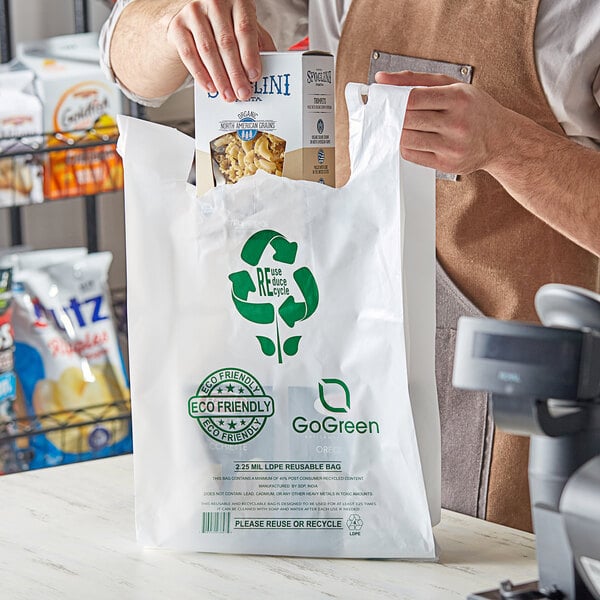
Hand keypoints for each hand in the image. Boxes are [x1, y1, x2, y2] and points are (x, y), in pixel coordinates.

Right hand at [166, 0, 275, 101]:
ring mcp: (193, 12)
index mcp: (237, 0)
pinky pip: (189, 55)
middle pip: (226, 43)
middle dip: (236, 73)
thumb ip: (258, 44)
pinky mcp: (177, 26)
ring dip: (219, 78)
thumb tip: (270, 68)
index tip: (254, 76)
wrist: (196, 17)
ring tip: (228, 95)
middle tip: (243, 93)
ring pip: (208, 51)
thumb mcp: (245, 28)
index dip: (250, 55)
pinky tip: (210, 87)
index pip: (244, 29)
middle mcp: (214, 2)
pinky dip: (200, 74)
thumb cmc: (227, 25)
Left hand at [375, 71, 513, 174]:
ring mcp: (452, 146)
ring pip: (407, 139)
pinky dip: (404, 145)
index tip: (386, 98)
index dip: (394, 98)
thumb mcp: (452, 85)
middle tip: (387, 113)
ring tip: (400, 125)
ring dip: (397, 132)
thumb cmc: (475, 109)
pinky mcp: (446, 164)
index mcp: (458, 98)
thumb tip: (382, 78)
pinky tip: (410, 138)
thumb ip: (415, 79)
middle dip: (394, 115)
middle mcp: (456, 123)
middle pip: (408, 119)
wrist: (501, 138)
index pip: (413, 97)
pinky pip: (411, 155)